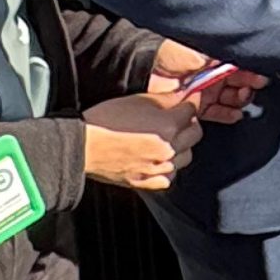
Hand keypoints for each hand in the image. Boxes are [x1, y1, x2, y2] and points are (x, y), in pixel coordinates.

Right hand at [81, 92, 204, 191]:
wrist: (84, 147)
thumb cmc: (105, 121)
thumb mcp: (138, 99)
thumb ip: (166, 98)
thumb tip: (183, 95)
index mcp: (168, 127)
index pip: (193, 111)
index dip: (190, 103)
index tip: (187, 100)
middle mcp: (168, 150)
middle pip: (195, 134)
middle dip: (189, 123)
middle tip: (178, 117)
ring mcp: (159, 169)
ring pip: (186, 156)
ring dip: (181, 146)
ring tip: (167, 138)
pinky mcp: (149, 184)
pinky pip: (170, 175)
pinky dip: (168, 166)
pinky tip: (158, 158)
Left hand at [147, 41, 266, 124]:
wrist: (146, 71)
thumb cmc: (169, 54)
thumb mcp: (198, 50)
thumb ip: (220, 55)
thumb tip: (239, 58)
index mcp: (215, 58)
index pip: (240, 64)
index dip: (251, 70)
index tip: (259, 74)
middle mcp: (213, 74)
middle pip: (239, 82)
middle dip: (249, 85)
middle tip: (252, 87)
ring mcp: (206, 91)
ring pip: (231, 98)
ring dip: (240, 100)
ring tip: (241, 99)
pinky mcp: (198, 107)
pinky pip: (218, 112)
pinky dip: (228, 114)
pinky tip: (235, 114)